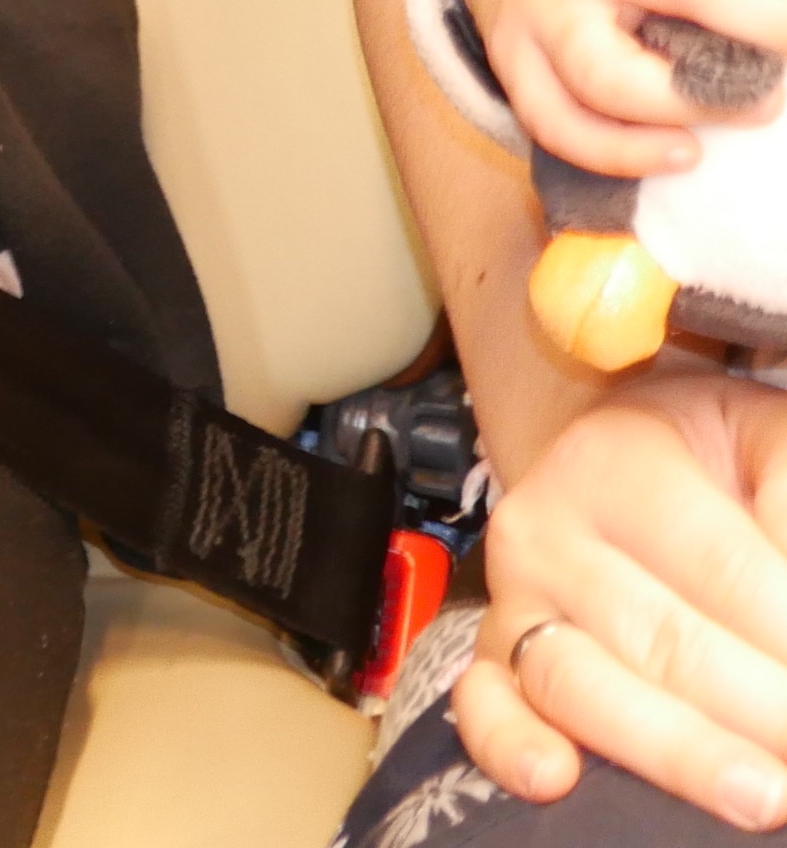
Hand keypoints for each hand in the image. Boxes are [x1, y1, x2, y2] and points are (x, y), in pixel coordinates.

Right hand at [458, 367, 786, 828]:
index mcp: (617, 463)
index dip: (785, 629)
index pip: (721, 566)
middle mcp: (547, 531)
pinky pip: (483, 706)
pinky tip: (555, 777)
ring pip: (582, 686)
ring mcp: (515, 600)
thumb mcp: (765, 445)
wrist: (631, 454)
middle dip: (760, 708)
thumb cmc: (714, 460)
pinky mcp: (492, 658)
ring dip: (680, 752)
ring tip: (765, 795)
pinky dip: (508, 745)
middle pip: (662, 640)